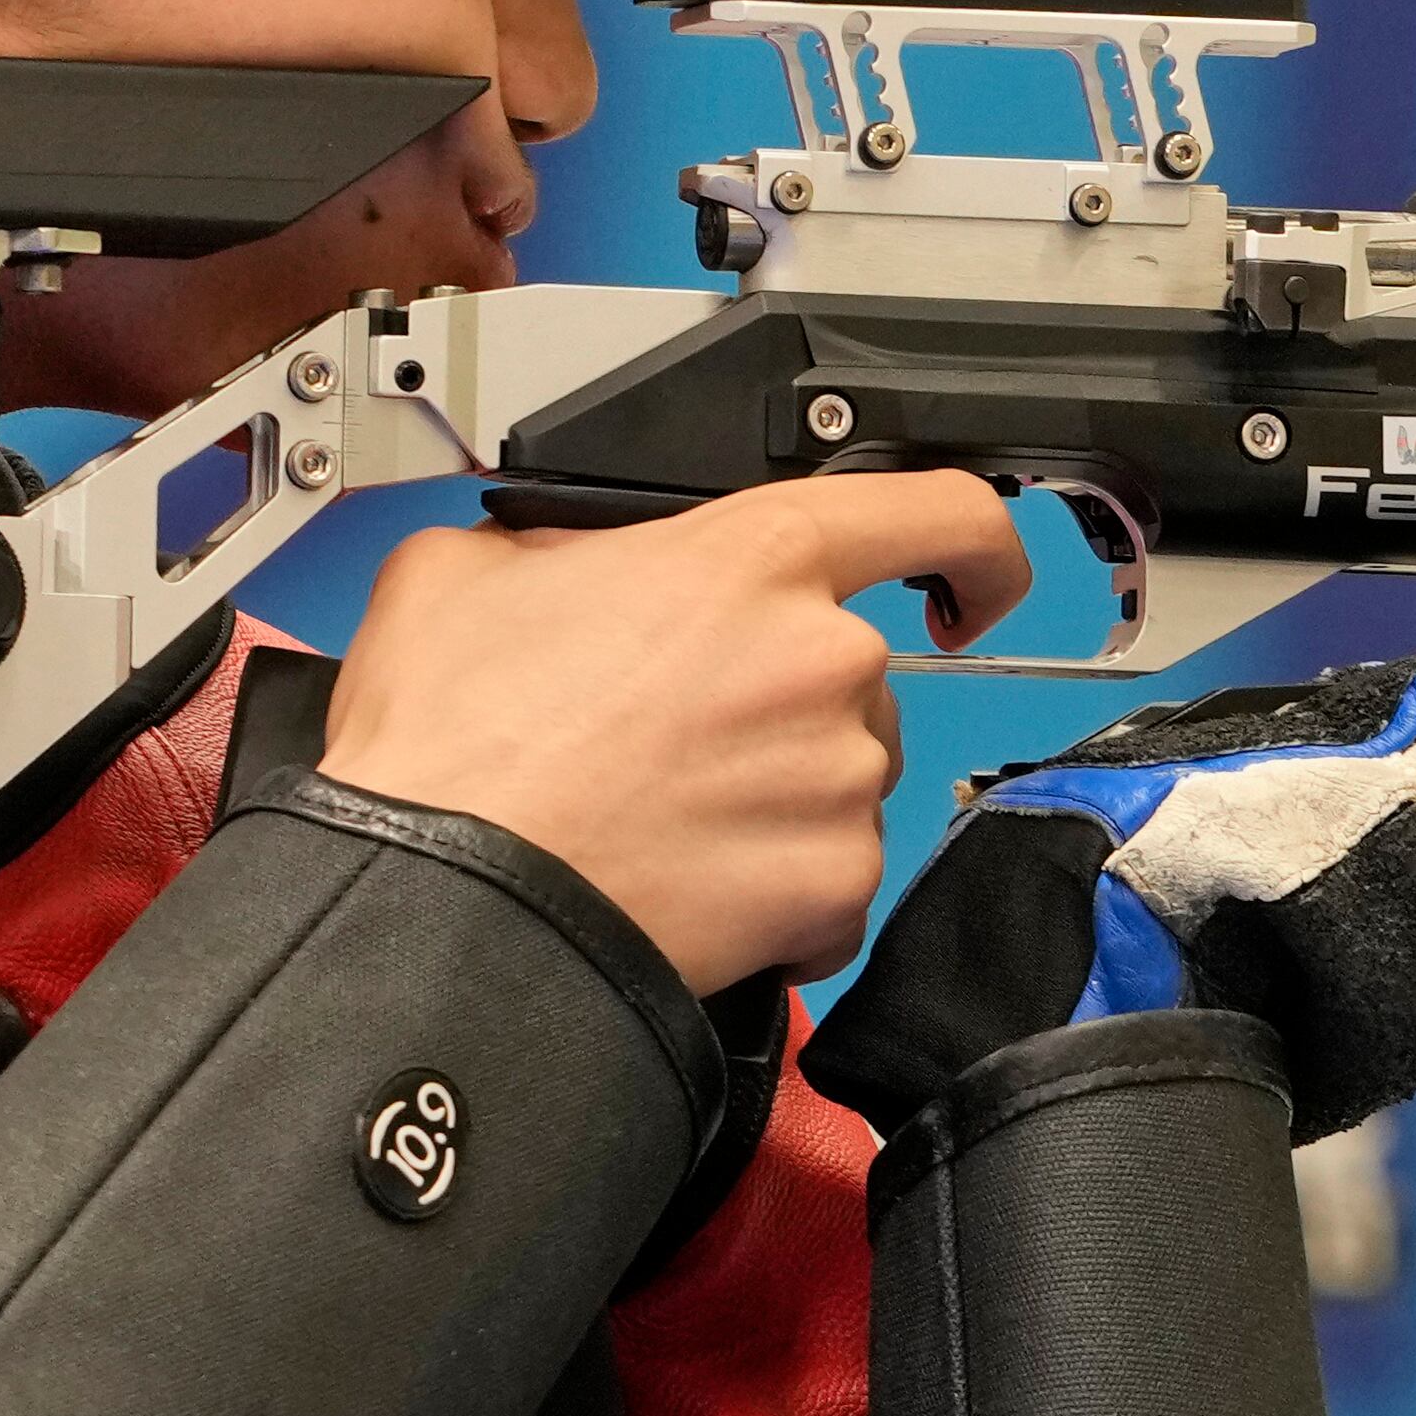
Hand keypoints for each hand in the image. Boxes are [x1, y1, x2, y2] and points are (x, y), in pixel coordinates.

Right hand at [324, 475, 1031, 997]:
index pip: (934, 513)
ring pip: (842, 780)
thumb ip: (556, 542)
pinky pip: (833, 886)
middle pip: (853, 674)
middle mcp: (822, 659)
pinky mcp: (833, 884)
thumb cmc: (450, 748)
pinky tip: (690, 888)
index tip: (970, 583)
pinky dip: (779, 897)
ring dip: (777, 801)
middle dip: (779, 706)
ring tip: (662, 821)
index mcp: (752, 557)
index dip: (972, 547)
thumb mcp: (463, 570)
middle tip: (673, 743)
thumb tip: (565, 561)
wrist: (443, 901)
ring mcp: (839, 776)